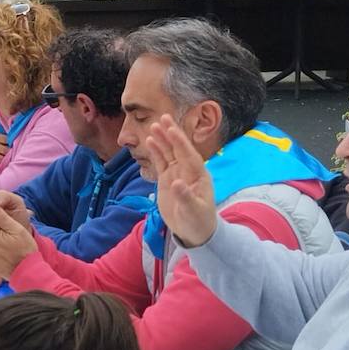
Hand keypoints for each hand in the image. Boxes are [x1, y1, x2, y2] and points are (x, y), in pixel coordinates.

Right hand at [145, 115, 217, 246]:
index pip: (188, 155)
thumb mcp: (194, 211)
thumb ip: (185, 197)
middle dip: (171, 134)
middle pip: (178, 149)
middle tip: (163, 118)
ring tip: (152, 127)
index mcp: (199, 176)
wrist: (194, 231)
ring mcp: (177, 174)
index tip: (172, 129)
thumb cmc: (199, 221)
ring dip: (161, 140)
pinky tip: (149, 141)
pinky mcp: (167, 180)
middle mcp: (188, 171)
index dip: (180, 142)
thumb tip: (176, 183)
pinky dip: (156, 152)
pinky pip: (161, 162)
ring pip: (168, 153)